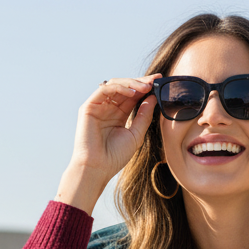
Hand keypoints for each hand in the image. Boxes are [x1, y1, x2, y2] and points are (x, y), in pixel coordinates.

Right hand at [56, 75, 158, 214]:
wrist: (97, 169)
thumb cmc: (114, 157)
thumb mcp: (135, 135)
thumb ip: (144, 116)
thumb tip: (153, 98)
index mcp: (118, 115)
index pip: (133, 96)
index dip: (145, 88)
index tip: (160, 82)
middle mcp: (108, 108)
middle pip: (125, 88)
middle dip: (141, 82)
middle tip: (155, 80)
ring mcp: (98, 106)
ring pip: (115, 85)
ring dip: (132, 83)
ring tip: (146, 87)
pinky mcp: (89, 106)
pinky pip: (105, 89)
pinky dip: (119, 88)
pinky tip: (133, 92)